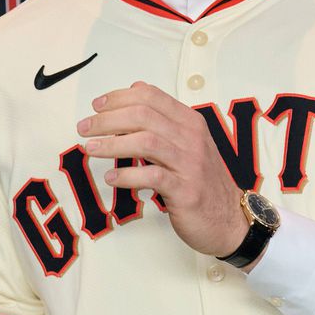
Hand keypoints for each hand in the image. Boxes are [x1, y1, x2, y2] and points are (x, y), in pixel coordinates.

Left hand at [78, 81, 247, 257]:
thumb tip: (133, 93)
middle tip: (84, 127)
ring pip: (145, 142)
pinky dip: (127, 175)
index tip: (96, 106)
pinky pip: (151, 176)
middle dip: (107, 119)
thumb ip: (163, 121)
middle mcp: (192, 138)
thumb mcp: (187, 144)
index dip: (119, 97)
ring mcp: (190, 164)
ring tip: (90, 148)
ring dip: (112, 144)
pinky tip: (111, 177)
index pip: (150, 96)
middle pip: (142, 115)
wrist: (230, 220)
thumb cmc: (201, 181)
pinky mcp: (186, 190)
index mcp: (190, 122)